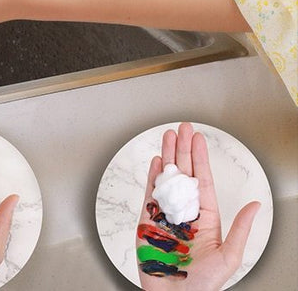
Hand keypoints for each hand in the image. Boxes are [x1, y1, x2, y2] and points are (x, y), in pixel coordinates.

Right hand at [136, 122, 259, 290]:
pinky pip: (150, 195)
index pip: (202, 181)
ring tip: (167, 136)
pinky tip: (155, 162)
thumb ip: (240, 229)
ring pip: (166, 179)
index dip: (200, 158)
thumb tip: (255, 205)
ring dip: (166, 157)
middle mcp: (185, 213)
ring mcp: (166, 215)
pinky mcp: (148, 222)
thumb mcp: (228, 257)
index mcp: (205, 218)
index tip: (198, 138)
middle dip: (182, 150)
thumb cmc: (202, 285)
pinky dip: (152, 177)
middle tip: (181, 127)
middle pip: (183, 174)